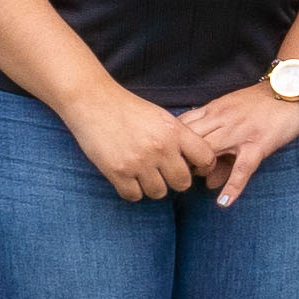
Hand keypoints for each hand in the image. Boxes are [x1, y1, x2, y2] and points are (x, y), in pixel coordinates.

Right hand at [63, 87, 207, 203]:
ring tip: (144, 175)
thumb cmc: (127, 108)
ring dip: (153, 187)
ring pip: (159, 193)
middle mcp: (160, 148)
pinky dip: (132, 190)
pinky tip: (129, 178)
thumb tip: (195, 159)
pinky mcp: (117, 172)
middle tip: (165, 174)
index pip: (205, 158)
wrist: (93, 101)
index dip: (203, 166)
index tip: (195, 168)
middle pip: (183, 182)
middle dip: (175, 181)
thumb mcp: (160, 117)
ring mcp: (139, 162)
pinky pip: (134, 196)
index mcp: (174, 131)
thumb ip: (178, 137)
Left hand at [174, 82, 298, 204]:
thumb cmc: (264, 103)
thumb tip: (207, 182)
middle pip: (189, 141)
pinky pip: (242, 168)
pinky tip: (223, 202)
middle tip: (180, 173)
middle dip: (181, 158)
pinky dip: (232, 186)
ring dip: (199, 169)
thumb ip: (219, 143)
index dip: (171, 144)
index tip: (169, 157)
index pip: (181, 126)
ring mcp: (240, 132)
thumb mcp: (235, 115)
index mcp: (214, 109)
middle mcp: (222, 120)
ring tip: (197, 183)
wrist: (293, 88)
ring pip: (209, 152)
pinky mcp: (258, 144)